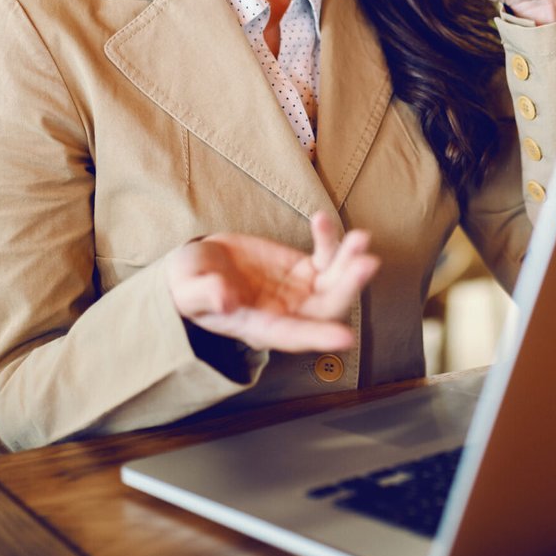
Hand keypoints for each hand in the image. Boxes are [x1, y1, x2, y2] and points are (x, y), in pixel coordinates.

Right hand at [165, 212, 379, 352]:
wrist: (199, 268)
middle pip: (327, 306)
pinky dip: (328, 238)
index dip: (318, 337)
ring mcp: (300, 291)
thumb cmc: (190, 285)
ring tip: (360, 237)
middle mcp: (288, 314)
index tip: (346, 338)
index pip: (293, 335)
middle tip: (366, 262)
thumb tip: (225, 301)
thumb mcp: (190, 289)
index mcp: (261, 327)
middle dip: (348, 287)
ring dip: (349, 260)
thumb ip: (207, 295)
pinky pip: (326, 255)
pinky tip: (320, 218)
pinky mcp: (304, 269)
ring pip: (335, 281)